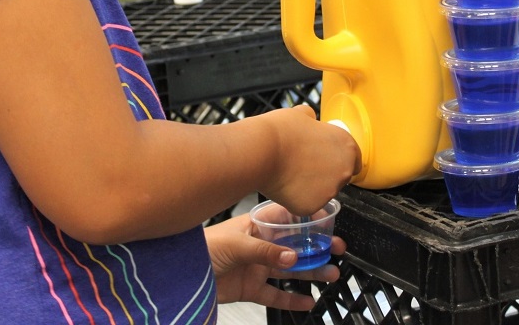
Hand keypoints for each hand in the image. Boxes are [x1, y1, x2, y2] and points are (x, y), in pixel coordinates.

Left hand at [204, 212, 345, 309]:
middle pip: (293, 244)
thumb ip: (265, 251)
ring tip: (331, 273)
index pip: (285, 217)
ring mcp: (255, 266)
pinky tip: (308, 300)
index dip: (305, 217)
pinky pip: (276, 293)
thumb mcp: (236, 245)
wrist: (183, 273)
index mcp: (255, 225)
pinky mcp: (250, 288)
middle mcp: (258, 244)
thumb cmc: (203, 247)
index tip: (325, 219)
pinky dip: (292, 298)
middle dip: (315, 246)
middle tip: (336, 248)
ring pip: (289, 269)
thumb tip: (291, 256)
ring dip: (311, 271)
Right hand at [258, 105, 361, 214]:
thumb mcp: (301, 114)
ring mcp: (330, 191)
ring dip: (311, 186)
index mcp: (346, 146)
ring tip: (290, 172)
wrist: (262, 151)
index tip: (324, 157)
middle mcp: (344, 170)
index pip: (354, 158)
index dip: (337, 158)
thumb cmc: (281, 131)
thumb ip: (312, 119)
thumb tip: (309, 118)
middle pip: (339, 177)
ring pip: (323, 192)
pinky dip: (297, 197)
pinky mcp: (313, 207)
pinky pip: (307, 203)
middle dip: (324, 173)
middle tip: (303, 164)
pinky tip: (284, 184)